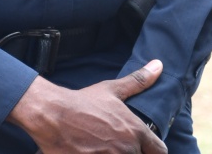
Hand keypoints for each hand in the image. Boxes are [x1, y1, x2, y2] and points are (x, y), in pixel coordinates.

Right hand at [7, 59, 166, 152]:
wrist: (52, 115)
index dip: (154, 151)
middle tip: (120, 146)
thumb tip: (158, 65)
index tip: (145, 149)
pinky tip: (92, 152)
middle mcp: (126, 148)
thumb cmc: (83, 102)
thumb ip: (139, 81)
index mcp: (136, 131)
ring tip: (105, 149)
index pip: (159, 151)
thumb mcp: (113, 90)